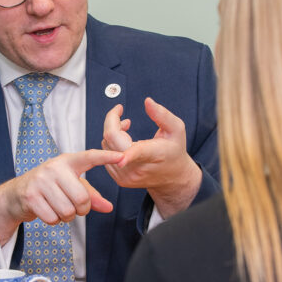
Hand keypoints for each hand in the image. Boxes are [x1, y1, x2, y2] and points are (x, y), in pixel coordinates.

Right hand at [0, 149, 123, 245]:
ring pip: (68, 211)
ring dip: (65, 216)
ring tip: (57, 206)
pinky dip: (53, 220)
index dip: (107, 157)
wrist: (16, 194)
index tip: (123, 157)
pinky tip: (47, 210)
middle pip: (82, 199)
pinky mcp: (31, 196)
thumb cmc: (50, 188)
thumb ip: (91, 196)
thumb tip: (109, 207)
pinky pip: (53, 218)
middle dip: (80, 209)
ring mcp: (41, 181)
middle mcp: (54, 167)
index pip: (90, 157)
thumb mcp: (71, 186)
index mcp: (67, 161)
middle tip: (71, 205)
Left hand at [102, 97, 202, 218]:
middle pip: (112, 140)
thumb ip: (162, 115)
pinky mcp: (120, 180)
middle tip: (123, 116)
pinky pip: (105, 156)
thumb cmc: (174, 150)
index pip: (138, 153)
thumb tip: (147, 101)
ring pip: (106, 146)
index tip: (122, 159)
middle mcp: (138, 168)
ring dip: (112, 133)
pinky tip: (123, 141)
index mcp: (154, 154)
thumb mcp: (176, 129)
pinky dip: (110, 144)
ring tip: (126, 128)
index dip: (129, 155)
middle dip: (113, 121)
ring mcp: (127, 176)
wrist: (173, 176)